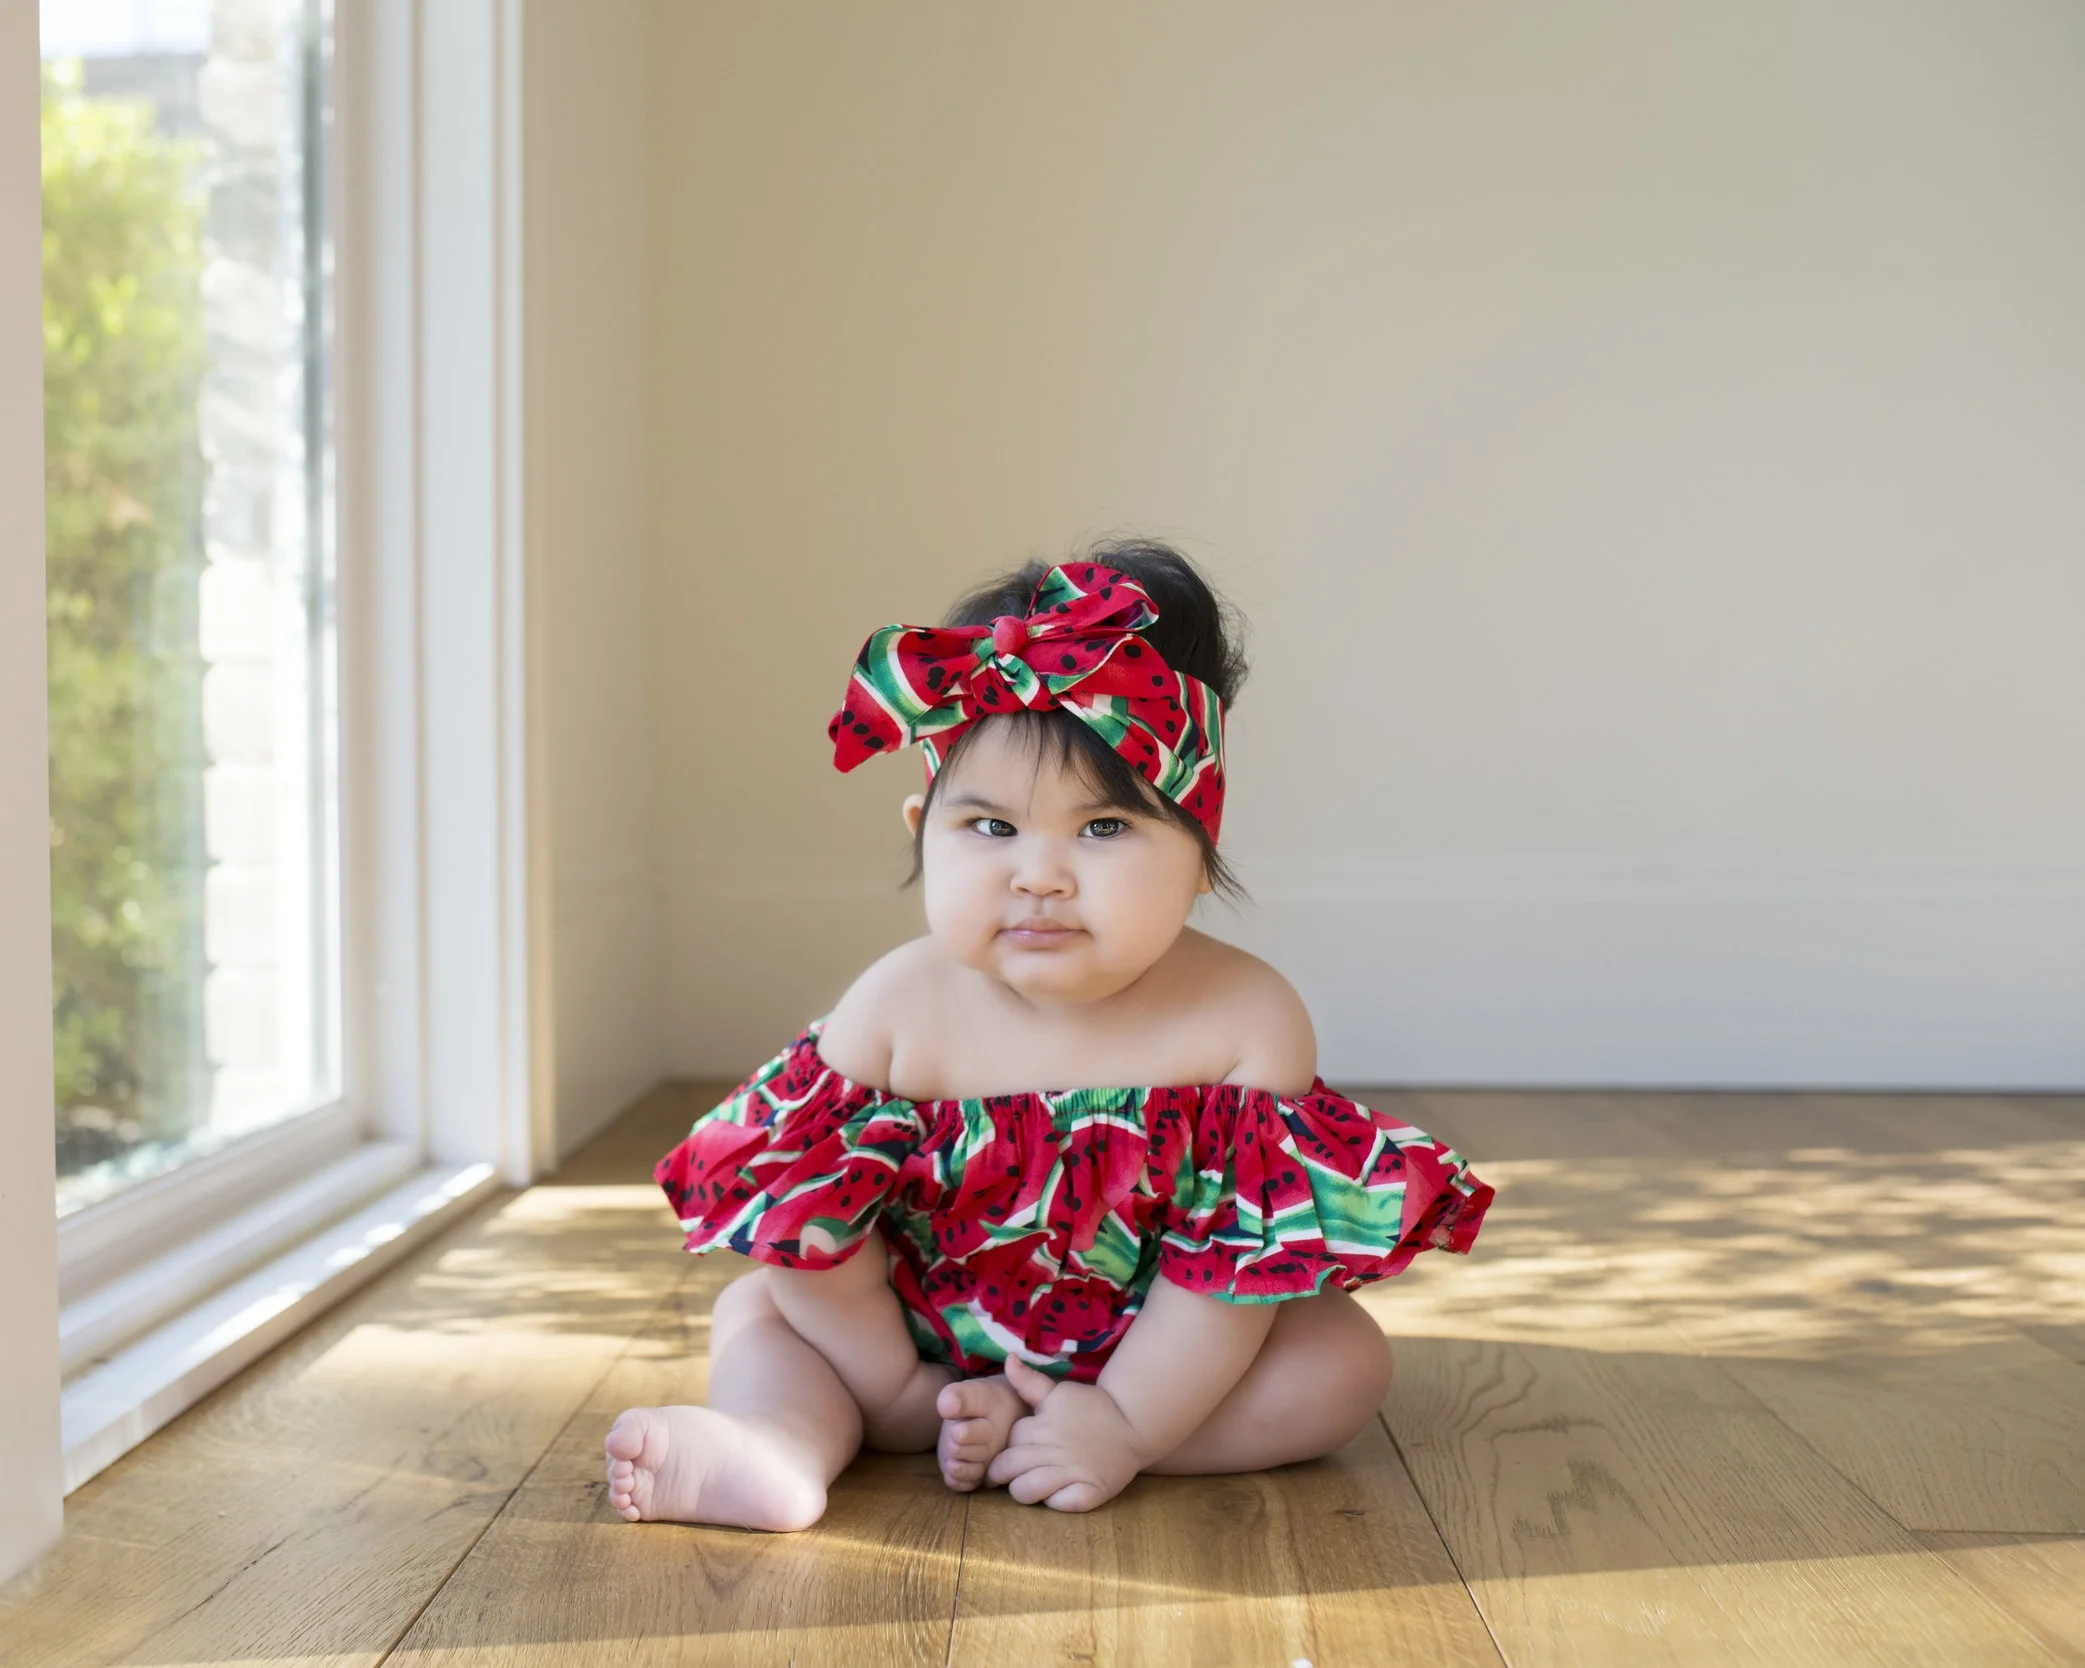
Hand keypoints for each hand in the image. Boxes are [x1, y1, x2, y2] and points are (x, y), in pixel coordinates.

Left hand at [984, 1357, 1146, 1511]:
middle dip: (1002, 1474)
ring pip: (1026, 1490)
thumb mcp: (1059, 1392)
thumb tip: (1008, 1359)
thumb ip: (1029, 1382)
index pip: (1007, 1443)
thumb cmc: (1093, 1408)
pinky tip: (1058, 1493)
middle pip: (1008, 1468)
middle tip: (1010, 1475)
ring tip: (1032, 1485)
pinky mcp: (1088, 1493)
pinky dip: (1054, 1502)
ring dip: (1024, 1490)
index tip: (1013, 1451)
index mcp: (1041, 1426)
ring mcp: (1071, 1473)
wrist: (1134, 1422)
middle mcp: (1052, 1450)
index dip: (1007, 1448)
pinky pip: (1058, 1505)